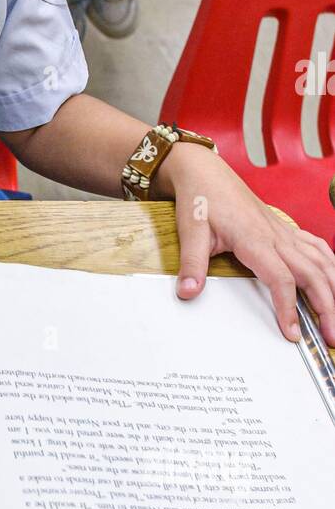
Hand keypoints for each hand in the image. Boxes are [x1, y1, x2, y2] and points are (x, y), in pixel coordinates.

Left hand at [158, 145, 334, 345]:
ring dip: (334, 289)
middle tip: (330, 337)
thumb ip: (192, 263)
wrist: (204, 172)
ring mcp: (283, 232)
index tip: (292, 333)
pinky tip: (333, 280)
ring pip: (322, 262)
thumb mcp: (190, 231)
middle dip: (327, 307)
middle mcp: (276, 236)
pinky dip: (330, 265)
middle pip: (313, 274)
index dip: (289, 309)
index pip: (281, 279)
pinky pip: (316, 248)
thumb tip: (188, 292)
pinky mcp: (284, 230)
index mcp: (255, 239)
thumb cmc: (200, 198)